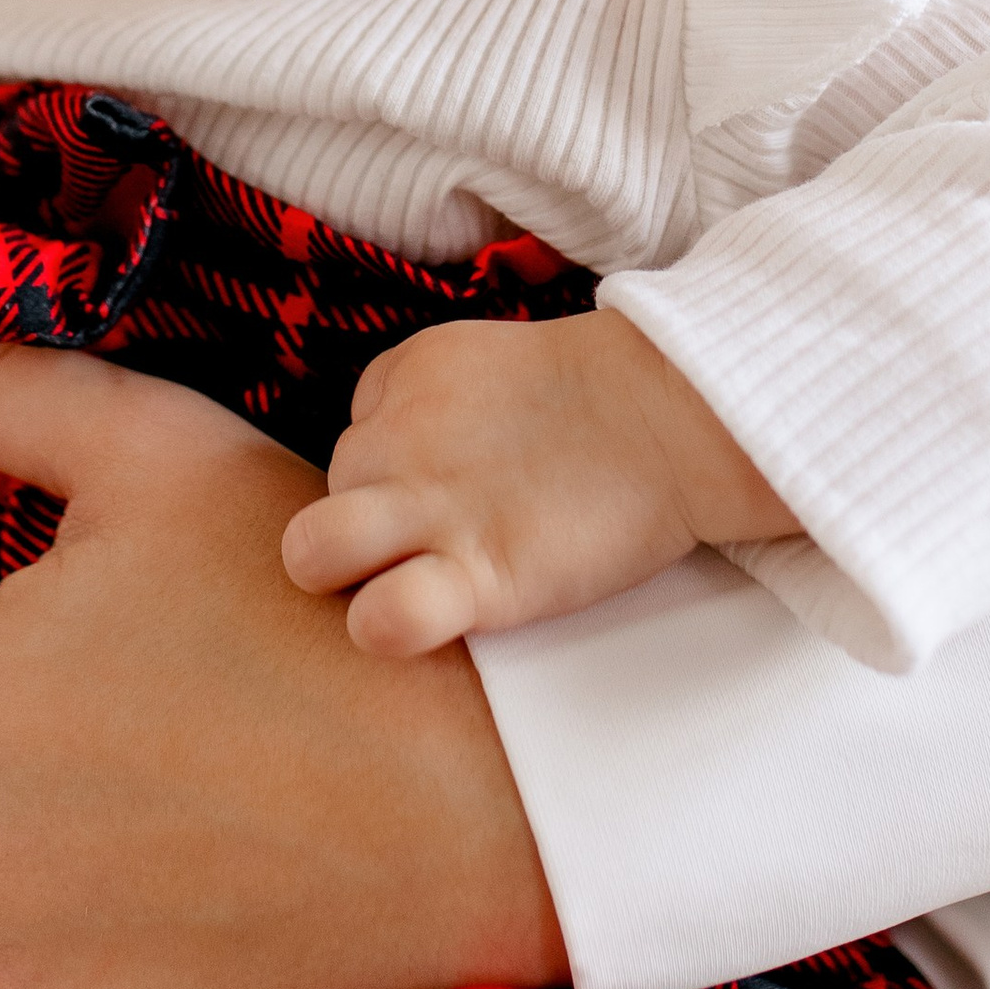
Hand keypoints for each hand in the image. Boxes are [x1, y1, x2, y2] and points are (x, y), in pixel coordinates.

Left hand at [281, 306, 793, 655]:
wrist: (680, 412)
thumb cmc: (611, 395)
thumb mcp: (495, 361)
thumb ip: (439, 400)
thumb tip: (418, 459)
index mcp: (406, 373)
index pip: (356, 432)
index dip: (398, 466)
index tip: (464, 477)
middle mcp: (397, 436)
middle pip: (331, 492)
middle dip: (370, 521)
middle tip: (443, 540)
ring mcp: (427, 506)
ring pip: (309, 552)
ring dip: (339, 572)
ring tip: (407, 580)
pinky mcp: (474, 573)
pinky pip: (382, 617)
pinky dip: (386, 627)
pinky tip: (429, 617)